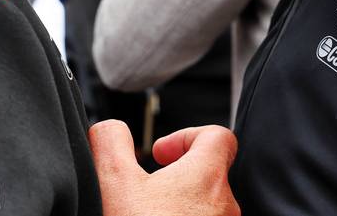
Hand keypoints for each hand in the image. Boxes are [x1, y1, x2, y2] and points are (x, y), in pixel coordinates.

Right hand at [90, 120, 239, 215]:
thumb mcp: (112, 182)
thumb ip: (111, 142)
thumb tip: (111, 128)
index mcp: (207, 177)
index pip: (218, 136)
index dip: (186, 136)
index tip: (159, 153)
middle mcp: (225, 206)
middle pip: (211, 173)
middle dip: (179, 175)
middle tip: (150, 186)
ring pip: (208, 205)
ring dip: (181, 202)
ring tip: (149, 211)